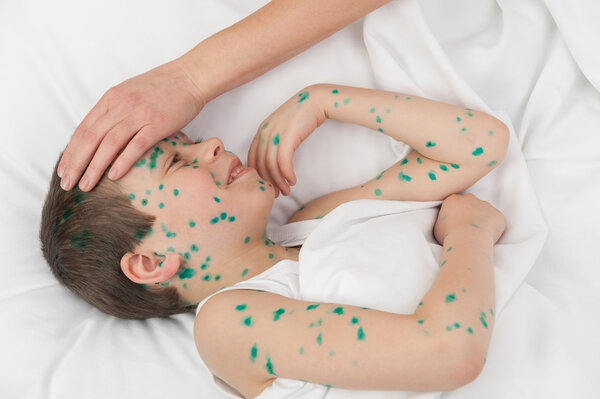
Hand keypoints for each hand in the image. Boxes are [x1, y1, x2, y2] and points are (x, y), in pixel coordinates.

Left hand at [58, 58, 205, 190]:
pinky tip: (114, 176)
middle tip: (67, 183)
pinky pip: (136, 145)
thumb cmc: (164, 88)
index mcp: (111, 99)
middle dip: (76, 163)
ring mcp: (139, 115)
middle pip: (90, 138)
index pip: (83, 129)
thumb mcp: (131, 94)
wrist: (191, 76)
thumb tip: (102, 135)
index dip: (71, 152)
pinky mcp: (158, 123)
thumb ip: (115, 112)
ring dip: (94, 167)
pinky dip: (123, 161)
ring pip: (109, 144)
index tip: (64, 170)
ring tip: (85, 185)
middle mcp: (121, 106)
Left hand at [247, 85, 325, 195]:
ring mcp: (275, 134)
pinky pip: (283, 162)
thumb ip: (274, 142)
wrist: (314, 101)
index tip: (266, 184)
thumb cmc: (301, 116)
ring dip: (279, 181)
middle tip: (276, 193)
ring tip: (286, 190)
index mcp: (261, 131)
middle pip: (261, 164)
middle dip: (268, 182)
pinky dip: (287, 174)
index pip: (252, 158)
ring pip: (271, 166)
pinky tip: (293, 180)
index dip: (258, 174)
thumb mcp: (282, 128)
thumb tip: (274, 162)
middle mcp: (264, 133)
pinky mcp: (287, 137)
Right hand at [433, 193, 505, 244]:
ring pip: (485, 211)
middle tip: (467, 228)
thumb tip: (447, 223)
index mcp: (453, 199)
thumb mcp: (437, 227)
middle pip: (470, 204)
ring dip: (482, 220)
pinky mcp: (498, 214)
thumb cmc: (449, 234)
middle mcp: (470, 198)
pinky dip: (493, 228)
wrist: (468, 239)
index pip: (454, 203)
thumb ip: (443, 221)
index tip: (455, 223)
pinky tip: (487, 237)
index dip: (455, 214)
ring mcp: (486, 205)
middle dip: (470, 213)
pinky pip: (496, 221)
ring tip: (477, 234)